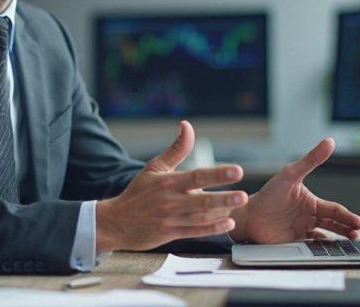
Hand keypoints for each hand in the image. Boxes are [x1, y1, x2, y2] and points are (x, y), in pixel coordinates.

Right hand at [95, 121, 247, 253]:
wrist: (116, 221)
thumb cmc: (138, 193)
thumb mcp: (154, 167)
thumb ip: (176, 149)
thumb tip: (187, 125)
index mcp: (168, 182)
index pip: (196, 176)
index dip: (217, 173)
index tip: (236, 171)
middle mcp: (170, 201)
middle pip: (202, 200)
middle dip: (224, 198)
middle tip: (243, 196)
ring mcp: (171, 219)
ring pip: (200, 217)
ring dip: (221, 213)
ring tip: (238, 208)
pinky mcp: (170, 234)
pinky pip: (195, 232)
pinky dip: (211, 229)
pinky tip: (226, 224)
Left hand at [230, 137, 359, 242]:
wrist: (248, 216)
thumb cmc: (268, 194)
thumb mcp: (290, 175)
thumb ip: (310, 160)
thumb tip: (329, 141)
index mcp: (311, 202)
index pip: (334, 210)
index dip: (347, 216)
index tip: (358, 222)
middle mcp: (308, 215)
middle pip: (334, 223)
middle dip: (348, 228)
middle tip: (358, 234)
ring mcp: (302, 228)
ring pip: (327, 234)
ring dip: (340, 238)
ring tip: (351, 243)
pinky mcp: (294, 241)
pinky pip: (313, 245)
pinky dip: (323, 247)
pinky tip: (331, 250)